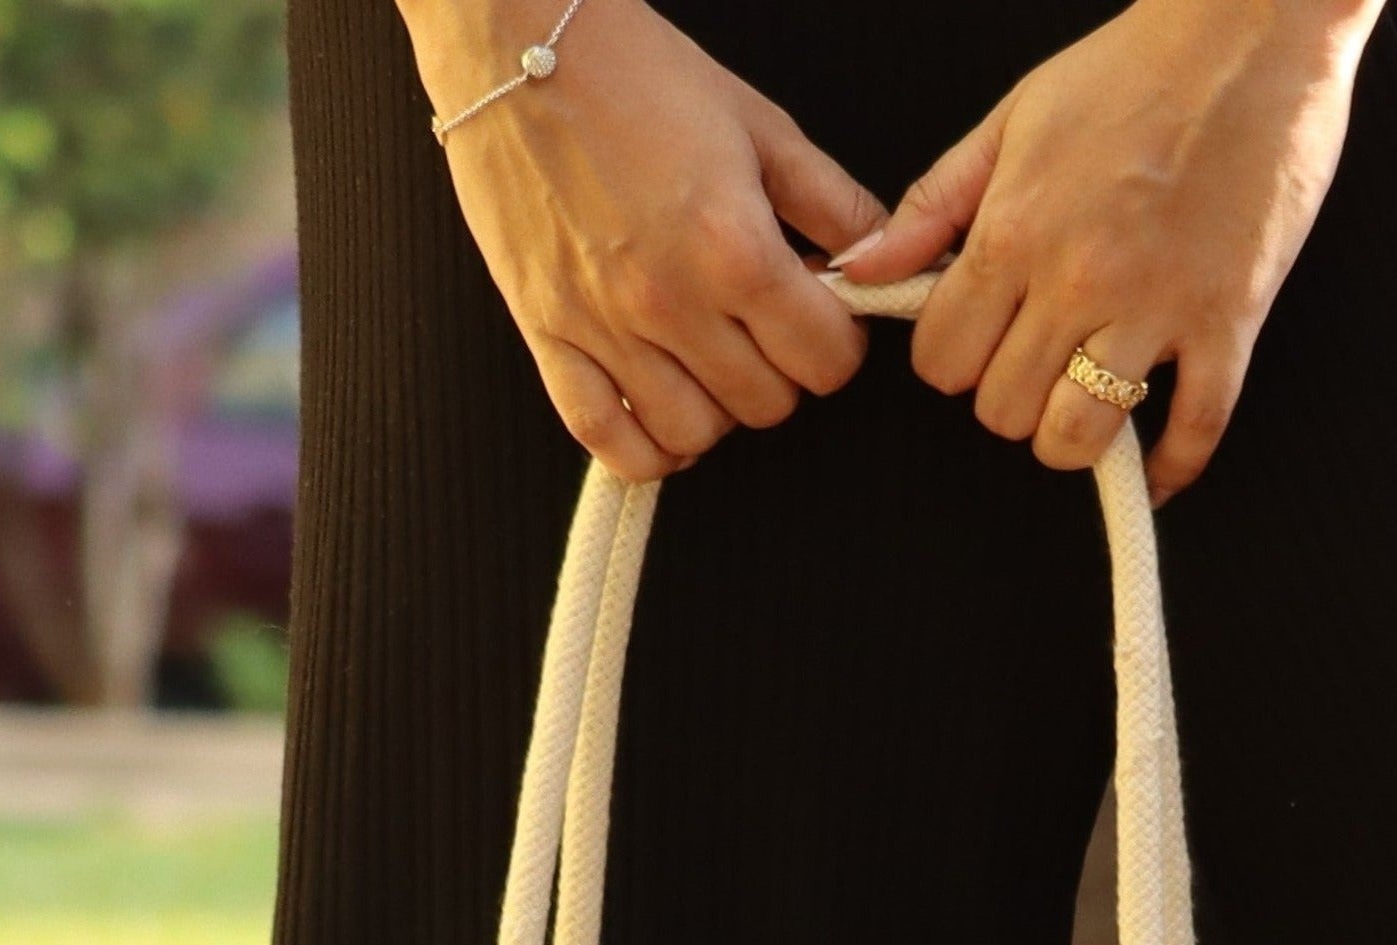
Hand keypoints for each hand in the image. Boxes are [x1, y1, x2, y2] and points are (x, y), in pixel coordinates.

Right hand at [399, 0, 887, 477]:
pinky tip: (659, 413)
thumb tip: (879, 257)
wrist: (517, 43)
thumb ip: (830, 201)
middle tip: (758, 327)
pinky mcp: (549, 335)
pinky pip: (607, 442)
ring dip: (715, 409)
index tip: (818, 320)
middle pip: (766, 405)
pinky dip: (643, 449)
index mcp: (733, 247)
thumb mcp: (758, 125)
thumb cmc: (634, 73)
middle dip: (778, 372)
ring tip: (707, 359)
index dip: (835, 345)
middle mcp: (671, 299)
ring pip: (695, 434)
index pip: (825, 361)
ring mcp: (606, 326)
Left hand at [835, 0, 1383, 500]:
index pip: (943, 359)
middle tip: (1034, 362)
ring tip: (1083, 398)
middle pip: (1003, 410)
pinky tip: (1152, 466)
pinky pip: (1193, 433)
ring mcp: (1157, 308)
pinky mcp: (1227, 324)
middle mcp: (1077, 280)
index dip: (951, 362)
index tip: (977, 342)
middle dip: (1007, 398)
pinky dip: (1167, 467)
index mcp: (1015, 230)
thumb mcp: (1011, 120)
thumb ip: (932, 205)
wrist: (1249, 34)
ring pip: (1079, 437)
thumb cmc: (1133, 69)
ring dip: (1071, 436)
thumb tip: (861, 270)